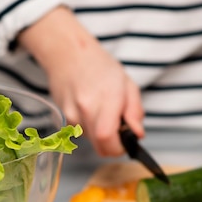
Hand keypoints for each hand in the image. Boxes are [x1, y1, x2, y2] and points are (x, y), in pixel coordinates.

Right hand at [18, 6, 143, 155]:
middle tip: (118, 128)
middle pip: (100, 148)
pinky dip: (89, 127)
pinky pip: (81, 133)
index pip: (108, 139)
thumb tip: (137, 134)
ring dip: (100, 134)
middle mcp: (87, 108)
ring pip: (92, 141)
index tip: (126, 141)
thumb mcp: (127, 84)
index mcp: (107, 98)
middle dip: (113, 145)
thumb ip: (135, 112)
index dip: (119, 148)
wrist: (68, 53)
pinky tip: (89, 108)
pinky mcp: (63, 117)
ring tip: (101, 109)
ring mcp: (72, 113)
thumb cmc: (99, 66)